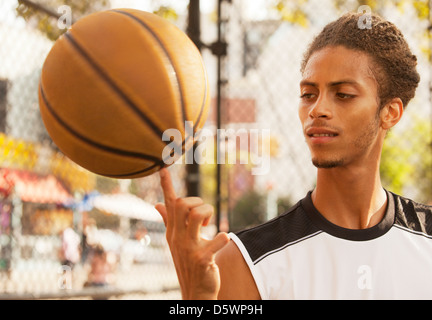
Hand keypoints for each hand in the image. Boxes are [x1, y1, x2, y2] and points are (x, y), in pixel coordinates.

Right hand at [155, 168, 229, 299]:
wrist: (195, 291)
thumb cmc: (188, 263)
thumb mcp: (175, 242)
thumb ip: (168, 222)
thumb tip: (157, 205)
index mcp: (172, 231)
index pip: (168, 204)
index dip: (167, 185)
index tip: (163, 167)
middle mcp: (178, 237)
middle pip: (183, 204)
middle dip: (198, 202)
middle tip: (204, 216)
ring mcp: (188, 248)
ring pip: (197, 214)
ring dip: (210, 214)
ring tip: (210, 226)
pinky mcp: (202, 259)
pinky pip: (217, 239)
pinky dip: (223, 237)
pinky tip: (223, 239)